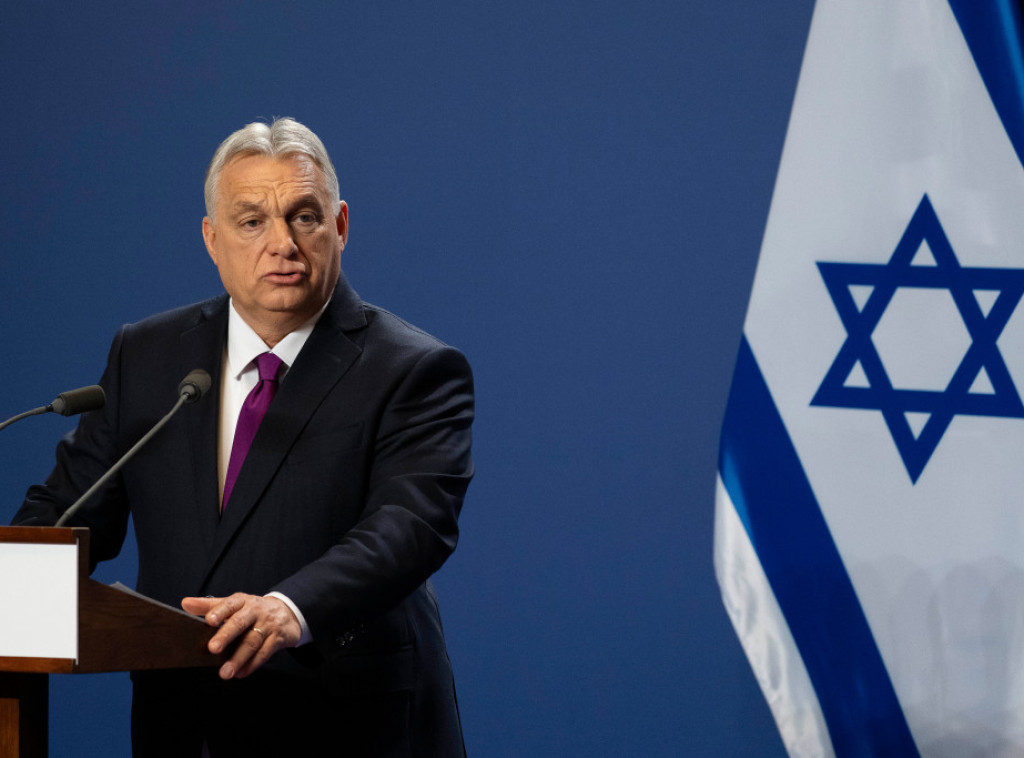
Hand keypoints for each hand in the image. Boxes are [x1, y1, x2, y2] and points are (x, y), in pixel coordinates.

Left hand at [181, 593, 301, 679]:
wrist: (287, 613)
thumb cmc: (253, 610)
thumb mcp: (234, 604)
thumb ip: (209, 605)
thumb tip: (185, 604)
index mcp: (242, 601)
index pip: (230, 604)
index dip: (219, 612)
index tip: (209, 620)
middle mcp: (256, 611)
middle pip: (240, 622)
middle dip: (226, 636)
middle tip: (213, 648)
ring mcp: (268, 625)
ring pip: (252, 642)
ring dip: (238, 658)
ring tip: (225, 672)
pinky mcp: (278, 638)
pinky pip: (265, 653)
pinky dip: (252, 665)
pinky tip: (241, 673)